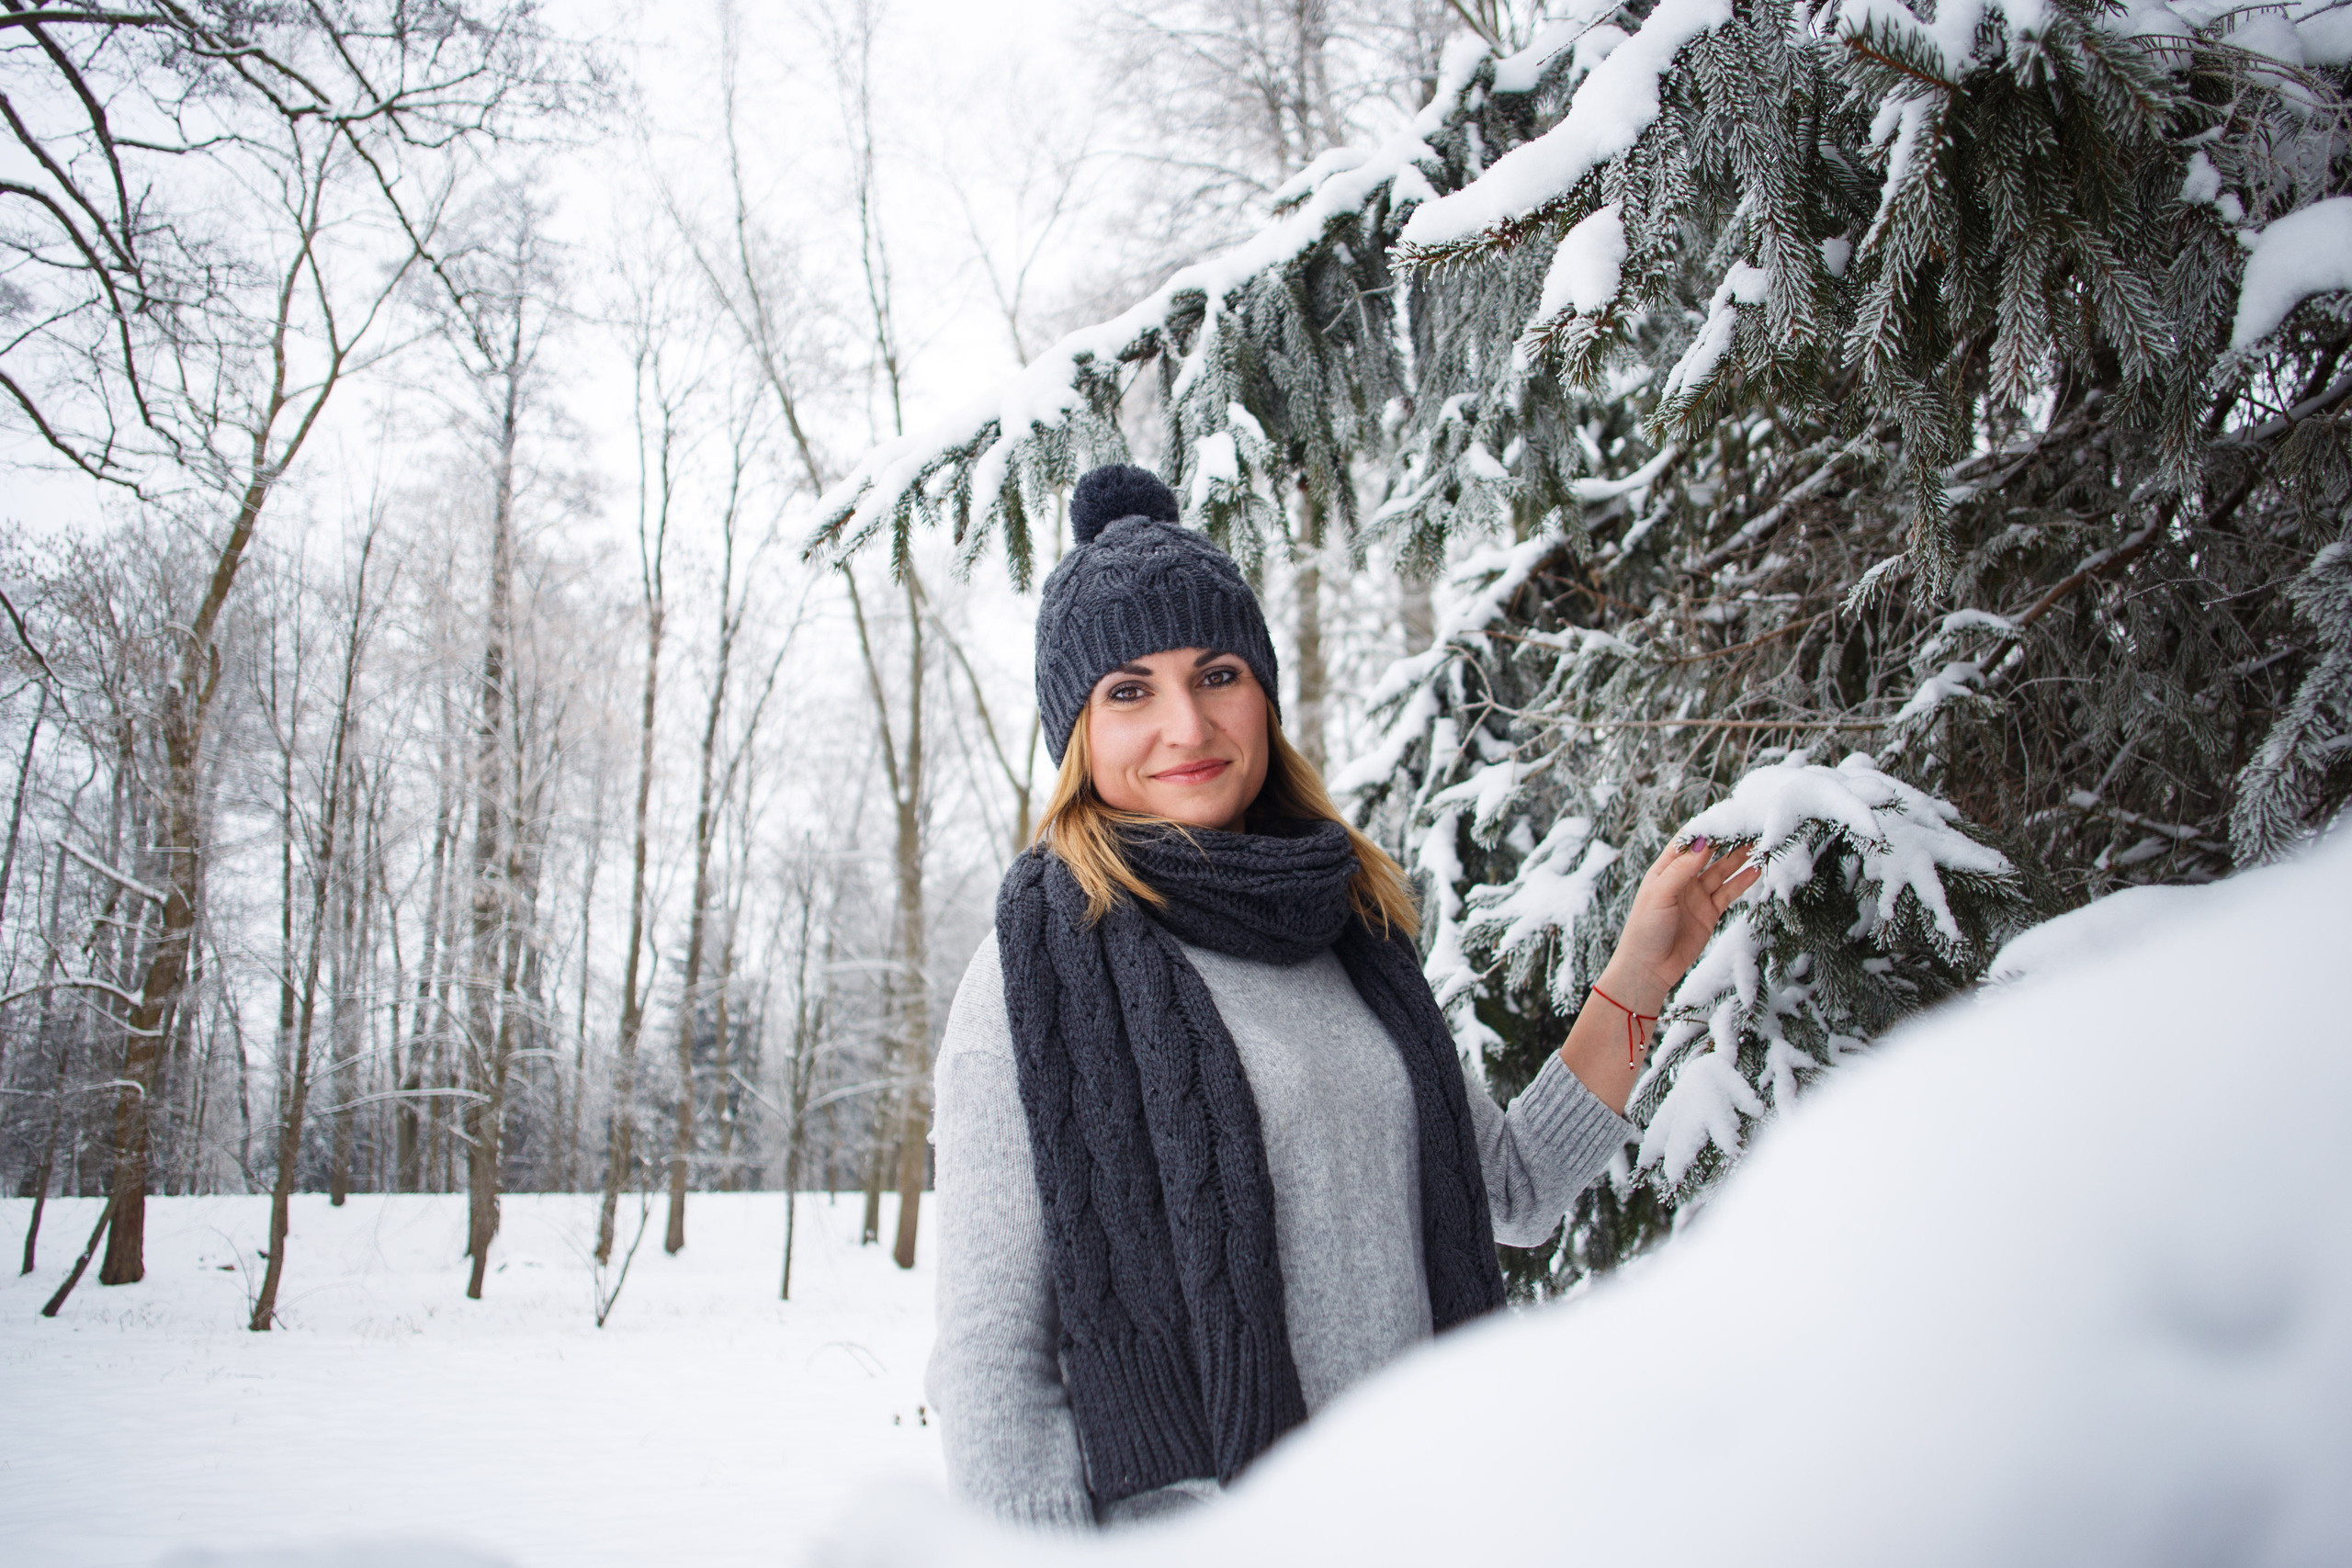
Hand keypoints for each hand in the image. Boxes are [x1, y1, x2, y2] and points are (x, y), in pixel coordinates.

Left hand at [1596, 837, 1760, 1014]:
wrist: (1649, 968)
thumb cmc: (1645, 929)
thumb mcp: (1660, 894)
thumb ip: (1682, 869)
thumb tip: (1703, 841)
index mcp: (1665, 869)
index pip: (1687, 841)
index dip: (1705, 827)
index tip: (1725, 813)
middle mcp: (1683, 879)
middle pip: (1709, 853)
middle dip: (1727, 839)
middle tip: (1748, 825)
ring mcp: (1698, 895)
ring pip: (1723, 870)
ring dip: (1739, 857)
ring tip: (1758, 843)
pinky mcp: (1710, 912)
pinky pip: (1729, 892)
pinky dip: (1743, 880)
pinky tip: (1757, 868)